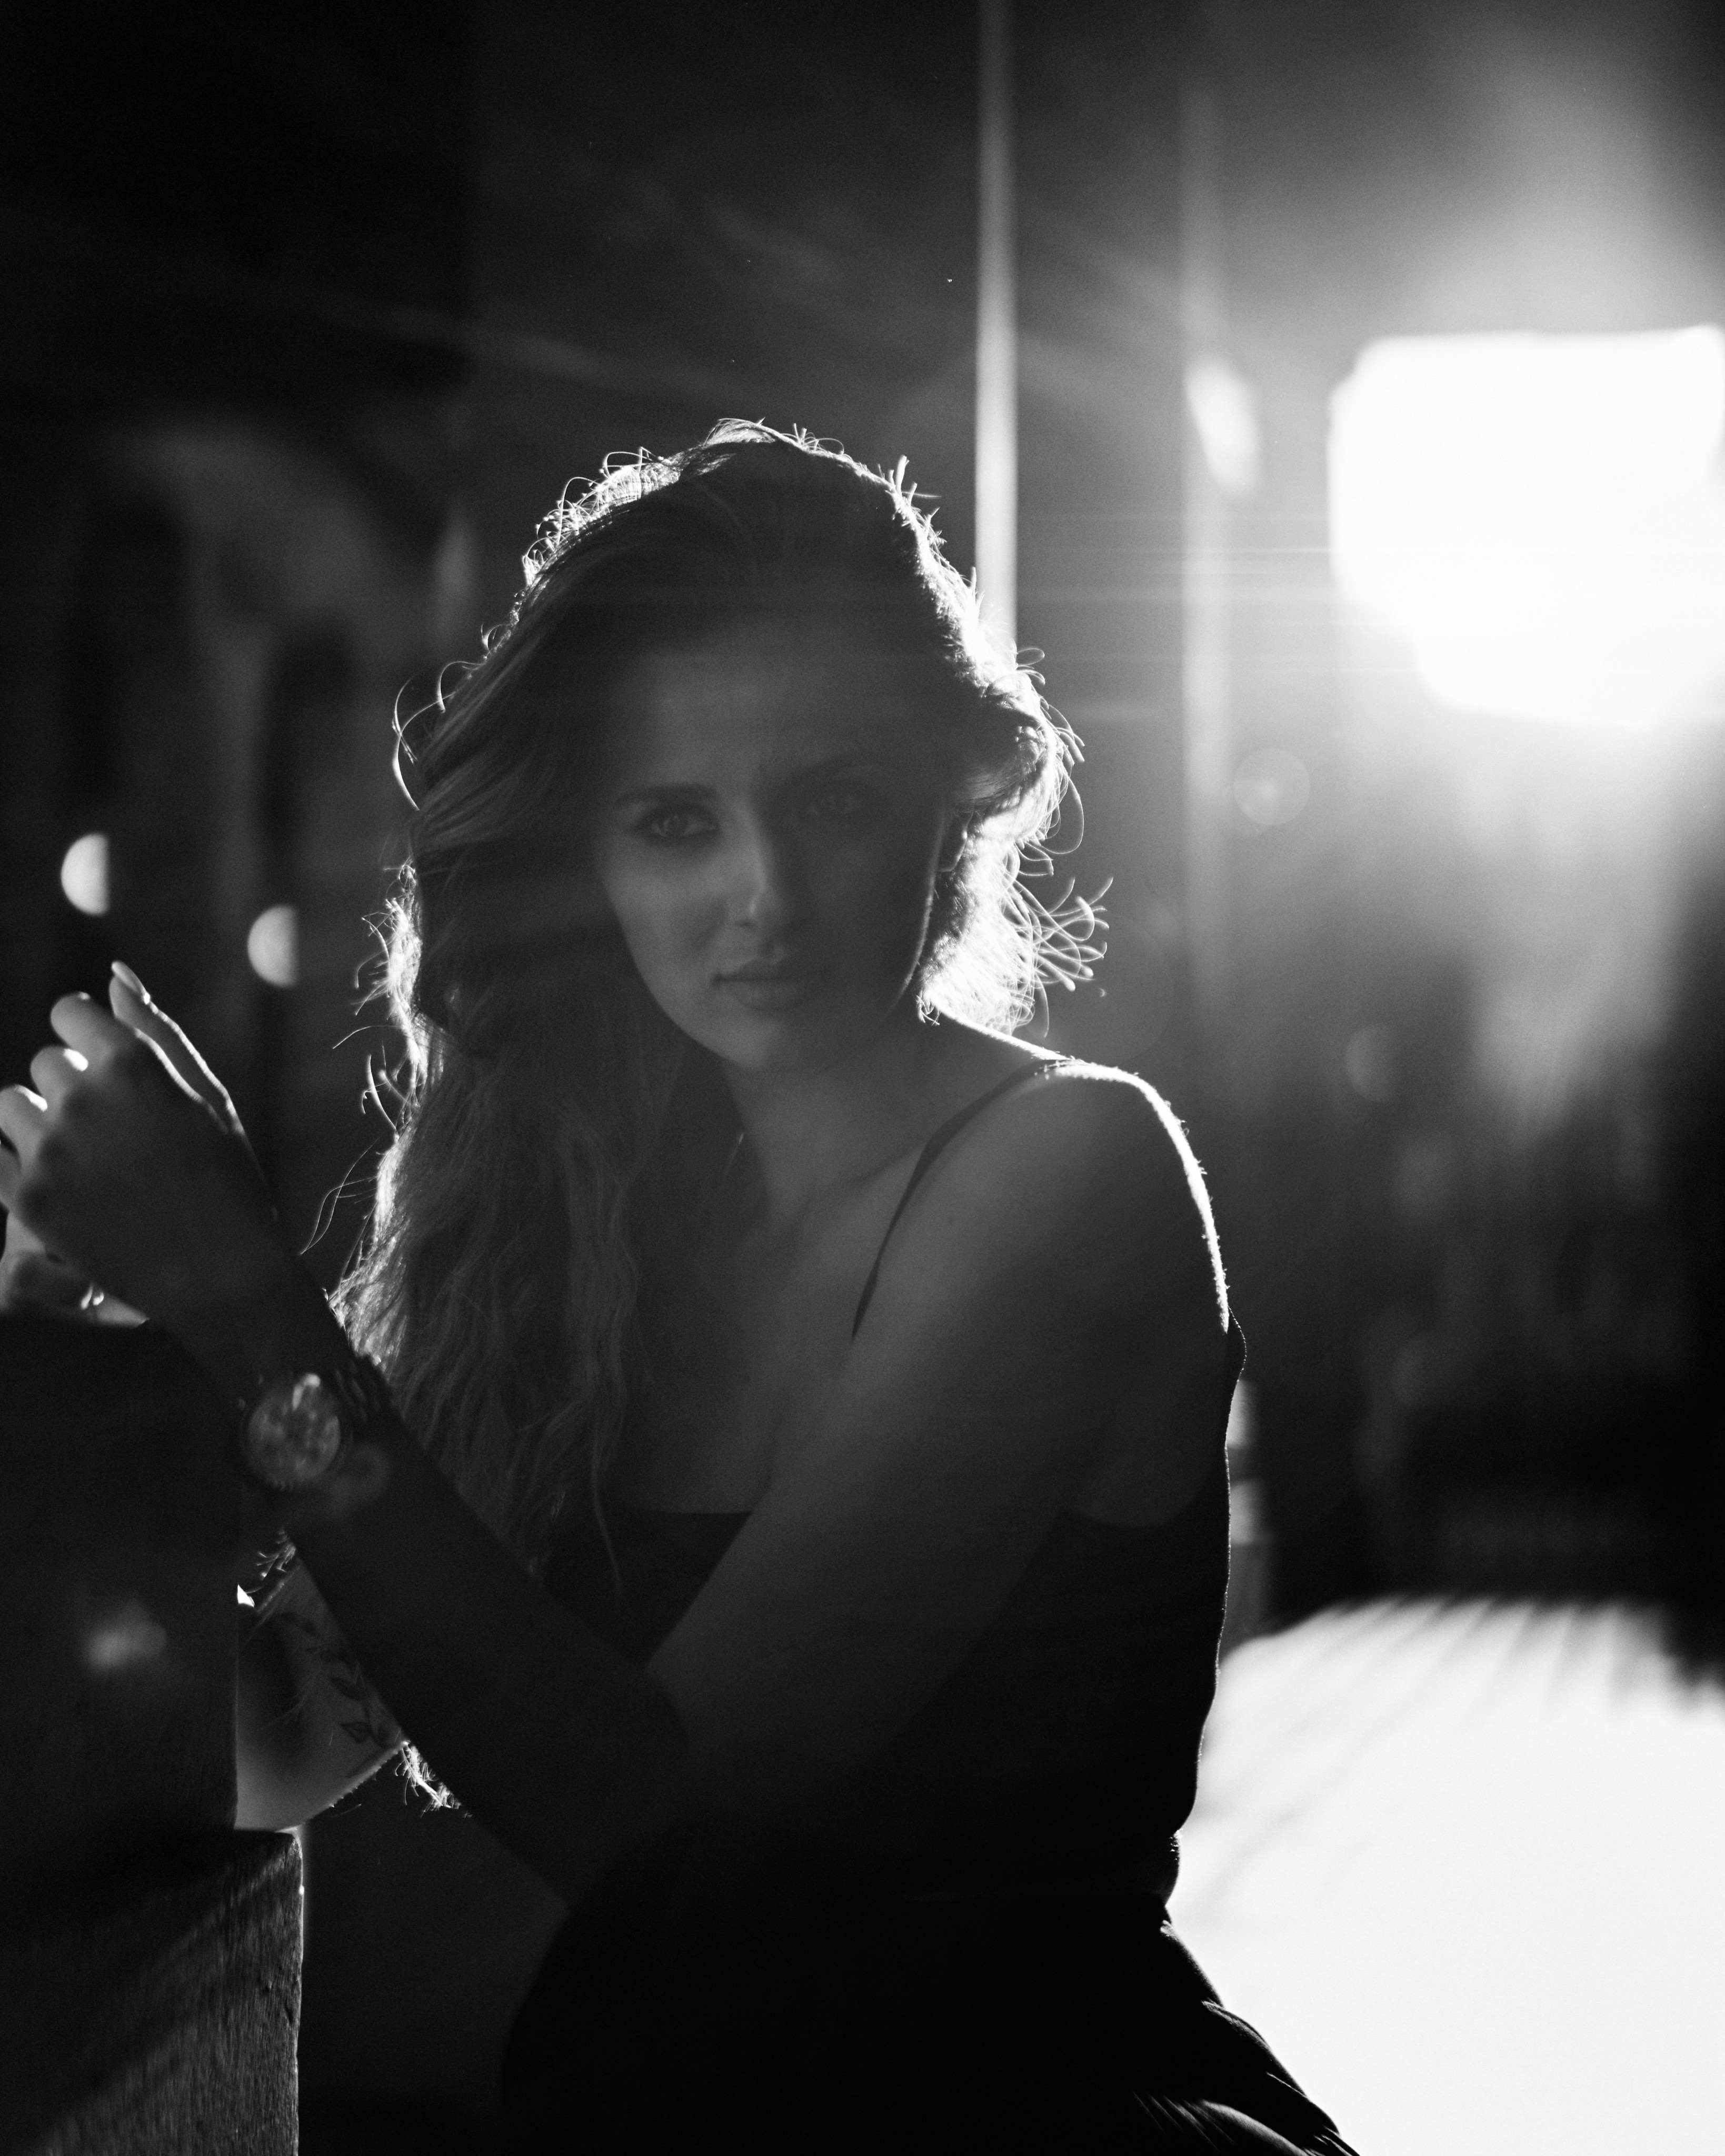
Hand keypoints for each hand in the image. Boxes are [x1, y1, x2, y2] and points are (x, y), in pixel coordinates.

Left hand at [0, 970, 290, 1342]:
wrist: (218, 1274)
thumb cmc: (226, 1179)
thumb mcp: (206, 1096)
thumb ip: (155, 1031)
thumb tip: (112, 975)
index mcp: (133, 1062)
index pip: (69, 1014)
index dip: (87, 1037)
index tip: (107, 1067)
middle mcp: (84, 1097)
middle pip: (45, 1063)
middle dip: (72, 1086)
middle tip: (113, 1132)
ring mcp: (50, 1149)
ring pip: (10, 1104)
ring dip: (39, 1121)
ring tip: (81, 1157)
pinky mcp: (27, 1197)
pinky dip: (20, 1162)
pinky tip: (59, 1182)